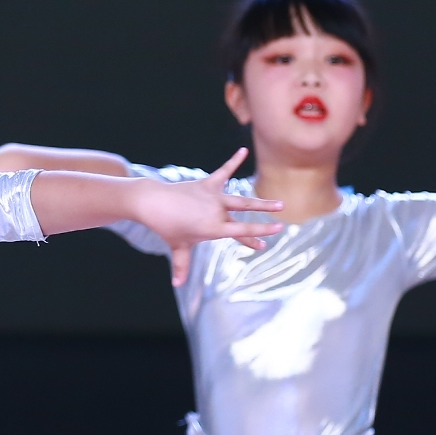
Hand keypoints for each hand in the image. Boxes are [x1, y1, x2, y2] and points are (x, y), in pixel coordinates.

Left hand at [133, 150, 287, 286]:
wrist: (153, 203)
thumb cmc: (167, 227)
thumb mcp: (178, 247)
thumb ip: (181, 265)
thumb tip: (177, 284)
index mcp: (213, 228)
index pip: (241, 232)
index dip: (257, 235)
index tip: (271, 238)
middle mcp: (216, 211)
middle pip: (245, 213)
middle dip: (265, 216)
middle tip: (282, 218)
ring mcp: (213, 196)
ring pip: (241, 199)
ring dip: (260, 201)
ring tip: (278, 203)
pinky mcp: (206, 184)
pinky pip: (223, 171)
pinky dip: (233, 161)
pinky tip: (244, 150)